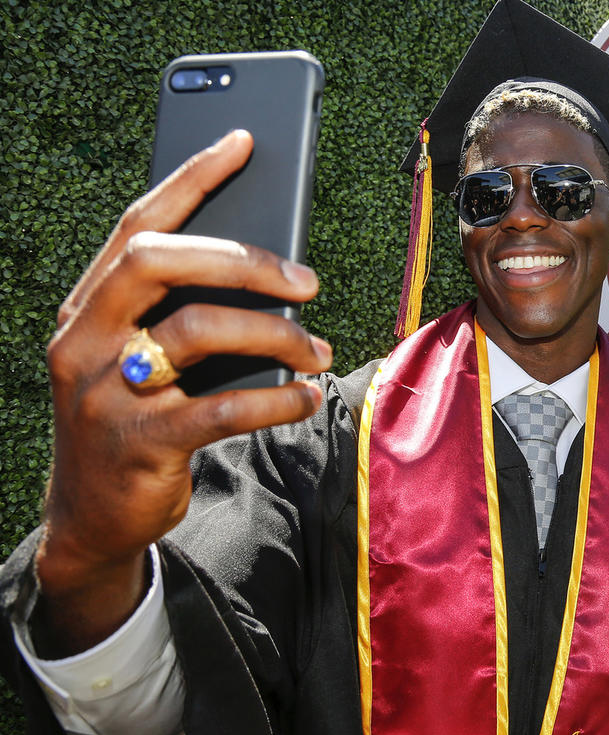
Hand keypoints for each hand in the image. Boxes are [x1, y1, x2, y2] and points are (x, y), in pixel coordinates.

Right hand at [35, 130, 331, 654]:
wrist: (92, 518)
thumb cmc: (137, 421)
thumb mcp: (146, 358)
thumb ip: (184, 314)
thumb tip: (276, 273)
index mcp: (90, 306)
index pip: (140, 223)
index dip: (193, 177)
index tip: (244, 141)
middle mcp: (87, 338)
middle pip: (161, 261)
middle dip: (245, 259)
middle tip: (308, 279)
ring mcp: (107, 392)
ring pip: (199, 331)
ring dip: (277, 335)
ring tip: (319, 349)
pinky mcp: (139, 444)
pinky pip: (223, 408)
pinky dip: (277, 400)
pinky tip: (306, 397)